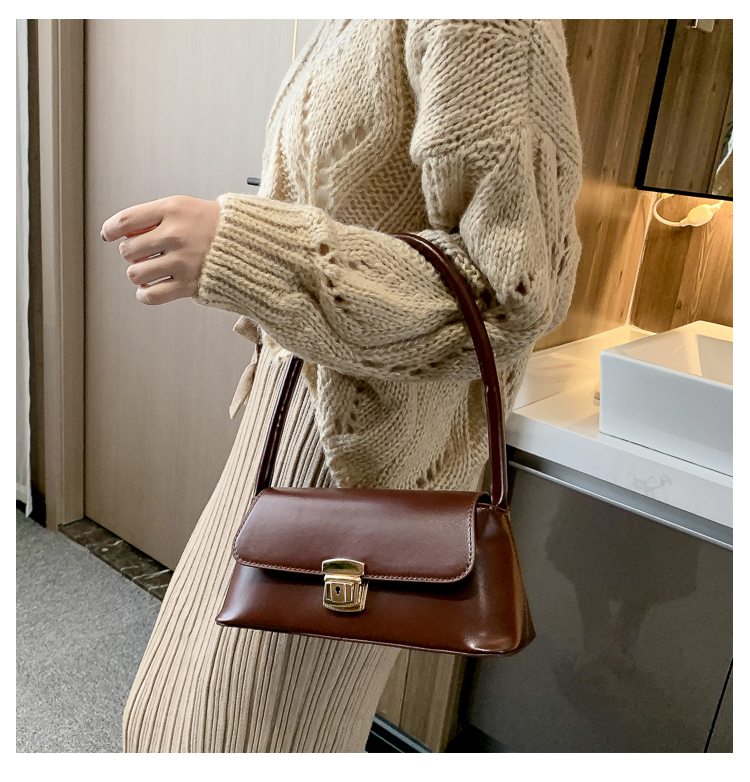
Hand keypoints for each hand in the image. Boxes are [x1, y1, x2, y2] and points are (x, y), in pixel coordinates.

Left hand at [101, 195, 220, 304]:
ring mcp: (182, 261)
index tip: (108, 234)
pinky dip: (145, 295)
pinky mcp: (189, 284)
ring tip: (148, 271)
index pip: (126, 220)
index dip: (111, 229)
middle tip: (143, 253)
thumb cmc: (216, 225)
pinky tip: (148, 289)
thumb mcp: (185, 207)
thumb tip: (120, 233)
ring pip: (136, 274)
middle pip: (128, 250)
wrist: (249, 243)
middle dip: (130, 253)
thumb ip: (154, 217)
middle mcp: (175, 235)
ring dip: (138, 274)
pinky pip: (152, 295)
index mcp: (172, 210)